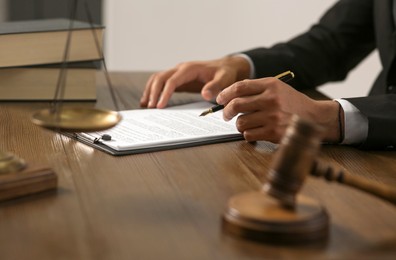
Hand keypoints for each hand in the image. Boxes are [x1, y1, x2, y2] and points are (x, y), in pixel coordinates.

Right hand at [140, 56, 250, 107]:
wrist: (226, 67)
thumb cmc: (225, 73)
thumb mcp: (224, 79)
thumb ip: (215, 87)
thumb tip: (205, 94)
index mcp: (189, 69)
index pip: (172, 80)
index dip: (164, 93)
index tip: (159, 106)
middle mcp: (181, 68)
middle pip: (160, 78)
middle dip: (153, 92)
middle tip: (150, 107)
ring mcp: (178, 73)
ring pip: (158, 78)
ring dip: (150, 90)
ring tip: (145, 104)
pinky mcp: (178, 78)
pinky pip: (162, 82)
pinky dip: (153, 90)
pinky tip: (150, 100)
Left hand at [216, 77, 340, 142]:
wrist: (314, 118)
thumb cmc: (291, 103)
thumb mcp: (277, 88)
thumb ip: (256, 88)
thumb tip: (229, 93)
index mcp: (270, 85)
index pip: (239, 87)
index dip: (225, 93)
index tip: (219, 99)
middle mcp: (271, 100)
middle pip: (236, 105)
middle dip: (226, 111)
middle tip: (226, 115)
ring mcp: (272, 117)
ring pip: (241, 122)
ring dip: (239, 124)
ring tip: (246, 123)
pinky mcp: (273, 133)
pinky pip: (249, 135)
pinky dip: (248, 134)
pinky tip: (255, 131)